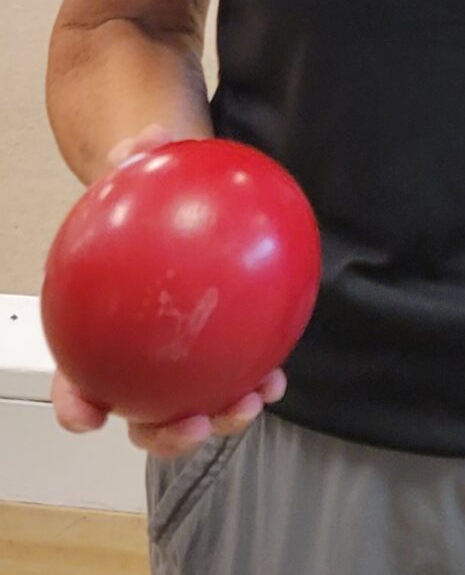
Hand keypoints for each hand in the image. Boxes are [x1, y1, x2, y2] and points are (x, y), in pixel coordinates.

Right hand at [49, 123, 287, 456]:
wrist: (177, 206)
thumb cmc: (146, 202)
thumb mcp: (139, 176)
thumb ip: (137, 161)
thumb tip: (145, 141)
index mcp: (97, 336)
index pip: (75, 379)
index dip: (76, 404)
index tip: (89, 417)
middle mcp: (135, 362)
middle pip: (139, 414)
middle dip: (164, 433)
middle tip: (191, 422)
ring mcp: (179, 366)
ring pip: (192, 407)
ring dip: (221, 415)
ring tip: (251, 400)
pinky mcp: (220, 357)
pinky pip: (235, 375)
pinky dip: (256, 378)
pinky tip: (278, 372)